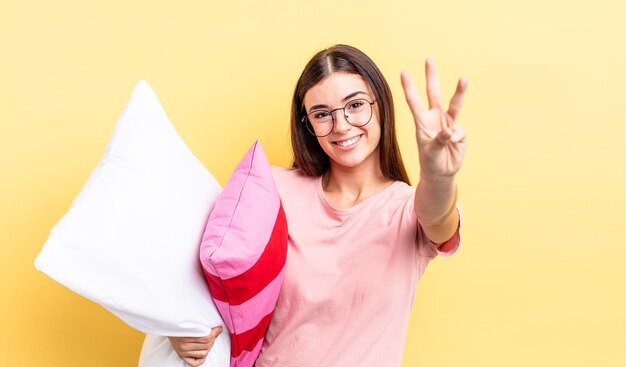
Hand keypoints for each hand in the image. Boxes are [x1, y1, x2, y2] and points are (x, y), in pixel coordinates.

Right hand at [168, 326, 222, 366]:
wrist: (169, 326)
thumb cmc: (182, 323)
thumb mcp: (191, 322)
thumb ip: (202, 325)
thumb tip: (218, 329)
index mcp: (186, 336)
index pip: (206, 337)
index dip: (215, 333)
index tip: (219, 329)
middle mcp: (184, 346)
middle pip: (206, 345)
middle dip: (213, 339)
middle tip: (214, 333)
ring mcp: (183, 352)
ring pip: (203, 353)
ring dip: (209, 347)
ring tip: (209, 341)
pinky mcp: (182, 356)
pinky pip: (195, 363)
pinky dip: (201, 359)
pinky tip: (203, 353)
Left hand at [401, 58, 467, 180]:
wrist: (441, 172)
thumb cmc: (430, 161)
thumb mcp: (431, 152)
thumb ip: (439, 140)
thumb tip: (450, 131)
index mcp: (422, 121)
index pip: (414, 101)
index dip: (409, 87)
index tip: (403, 72)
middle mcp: (435, 118)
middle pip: (434, 93)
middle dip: (432, 76)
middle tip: (429, 59)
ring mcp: (448, 123)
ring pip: (454, 103)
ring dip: (459, 90)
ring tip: (464, 77)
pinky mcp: (459, 131)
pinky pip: (459, 132)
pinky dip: (456, 140)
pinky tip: (452, 147)